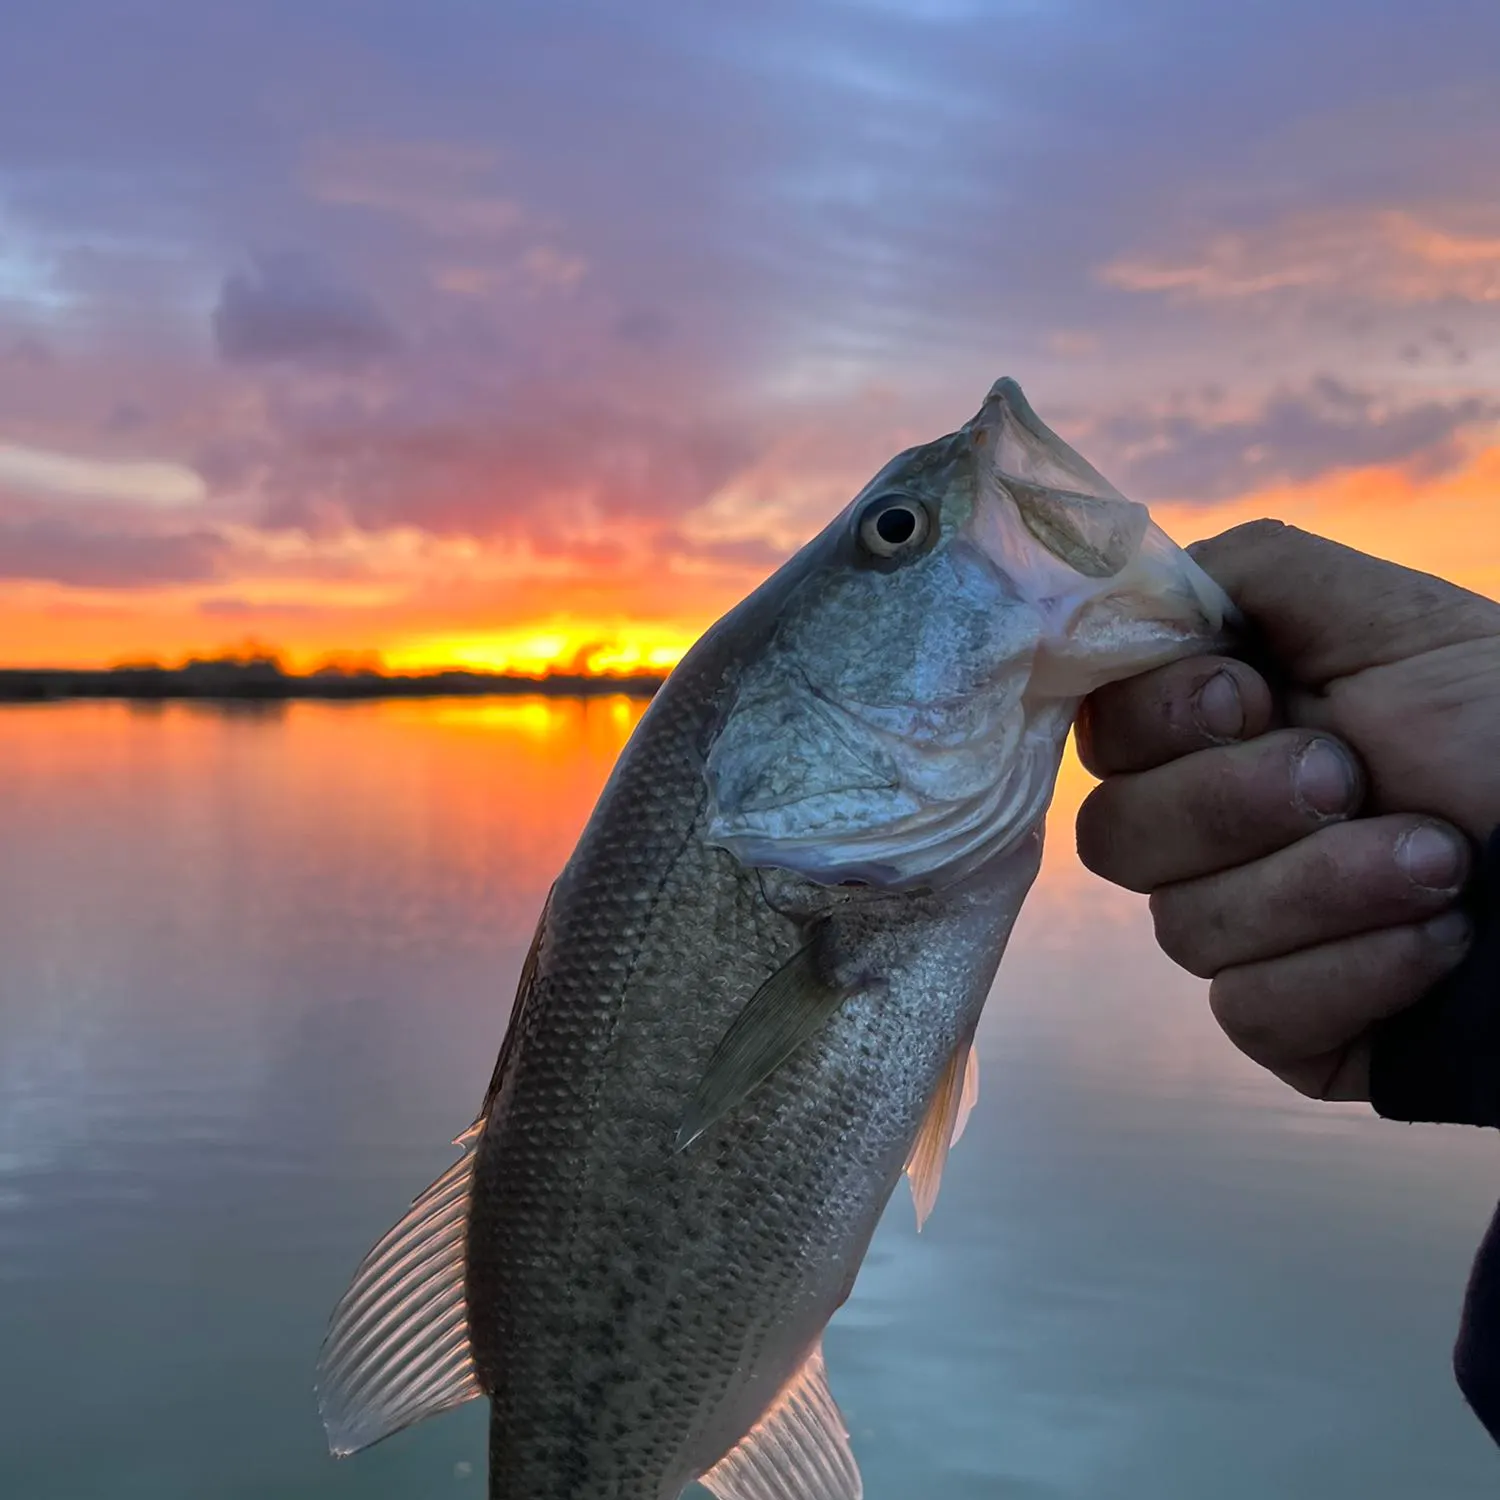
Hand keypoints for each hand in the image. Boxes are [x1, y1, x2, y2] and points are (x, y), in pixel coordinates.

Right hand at [1074, 520, 1499, 1101]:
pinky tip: (1438, 941)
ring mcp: (1244, 934)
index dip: (1156, 720)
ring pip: (1187, 927)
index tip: (1248, 699)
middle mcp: (1208, 834)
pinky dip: (1353, 968)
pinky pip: (1253, 1009)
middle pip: (1116, 839)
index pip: (1104, 736)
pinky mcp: (1290, 1025)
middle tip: (1351, 777)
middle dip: (1237, 804)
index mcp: (1217, 734)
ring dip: (1325, 885)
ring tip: (1442, 861)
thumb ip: (1251, 574)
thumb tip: (1138, 589)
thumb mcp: (1389, 616)